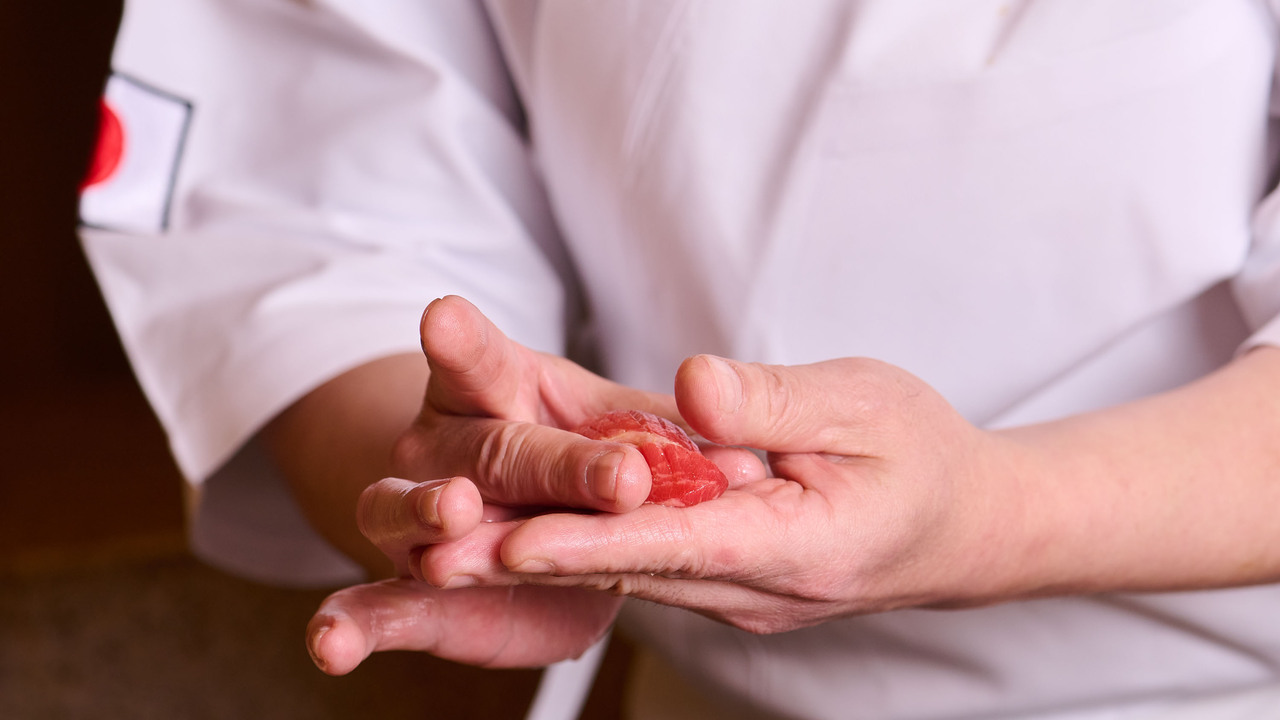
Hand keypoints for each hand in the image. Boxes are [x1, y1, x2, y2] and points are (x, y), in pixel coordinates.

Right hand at [308, 296, 754, 671]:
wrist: (538, 519)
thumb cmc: (582, 452)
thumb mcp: (631, 431)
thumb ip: (675, 442)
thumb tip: (754, 467)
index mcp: (495, 386)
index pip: (479, 359)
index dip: (464, 342)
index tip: (443, 318)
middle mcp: (444, 443)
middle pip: (487, 448)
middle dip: (542, 463)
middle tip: (603, 476)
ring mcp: (415, 512)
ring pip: (404, 511)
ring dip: (426, 517)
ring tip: (454, 521)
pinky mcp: (412, 588)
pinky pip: (375, 604)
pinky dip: (351, 626)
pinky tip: (331, 647)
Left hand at [423, 354, 1023, 633]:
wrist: (963, 525)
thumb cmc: (923, 455)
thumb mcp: (866, 404)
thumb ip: (775, 400)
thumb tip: (690, 386)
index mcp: (793, 546)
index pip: (672, 546)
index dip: (587, 544)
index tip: (509, 544)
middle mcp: (751, 586)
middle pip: (625, 570)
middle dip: (528, 559)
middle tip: (432, 552)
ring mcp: (735, 590)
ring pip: (622, 570)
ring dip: (535, 559)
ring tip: (441, 549)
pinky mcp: (722, 575)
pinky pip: (642, 561)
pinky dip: (577, 548)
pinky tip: (510, 531)